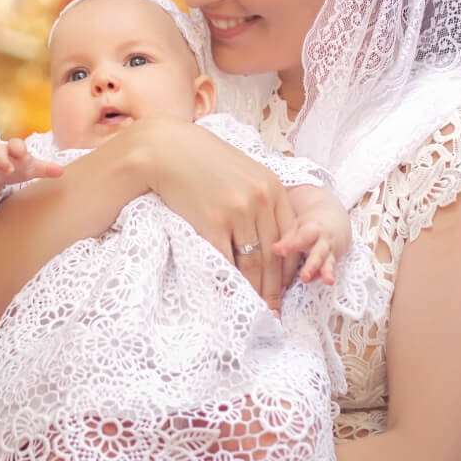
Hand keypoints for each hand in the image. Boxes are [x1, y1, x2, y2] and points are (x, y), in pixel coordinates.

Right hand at [0, 137, 63, 189]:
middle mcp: (0, 153)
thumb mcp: (31, 168)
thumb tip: (62, 171)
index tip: (24, 155)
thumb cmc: (17, 165)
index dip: (20, 149)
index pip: (16, 145)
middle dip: (2, 158)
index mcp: (14, 150)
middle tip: (7, 168)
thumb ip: (45, 169)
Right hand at [122, 119, 299, 308]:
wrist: (169, 149)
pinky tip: (231, 295)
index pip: (290, 238)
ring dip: (255, 290)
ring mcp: (237, 212)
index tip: (285, 287)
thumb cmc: (205, 162)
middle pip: (273, 255)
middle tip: (274, 310)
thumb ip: (262, 199)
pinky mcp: (212, 223)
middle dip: (274, 288)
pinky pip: (226, 260)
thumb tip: (270, 237)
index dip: (289, 267)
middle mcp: (261, 200)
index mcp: (273, 188)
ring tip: (256, 309)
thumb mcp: (245, 172)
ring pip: (252, 263)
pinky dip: (230, 281)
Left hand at [273, 218, 343, 283]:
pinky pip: (330, 267)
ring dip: (326, 272)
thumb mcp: (299, 225)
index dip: (292, 244)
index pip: (302, 237)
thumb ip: (289, 238)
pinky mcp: (334, 258)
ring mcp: (331, 249)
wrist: (336, 217)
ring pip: (328, 262)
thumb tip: (274, 249)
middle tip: (304, 277)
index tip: (280, 251)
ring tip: (328, 281)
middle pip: (318, 253)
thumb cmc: (313, 223)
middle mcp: (324, 240)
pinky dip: (326, 274)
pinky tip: (325, 281)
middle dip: (312, 266)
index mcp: (314, 228)